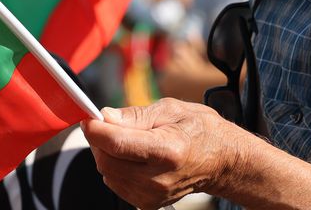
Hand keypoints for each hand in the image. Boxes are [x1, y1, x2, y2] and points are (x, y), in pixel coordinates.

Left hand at [82, 98, 239, 207]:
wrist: (223, 161)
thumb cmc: (199, 130)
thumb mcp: (171, 110)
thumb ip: (135, 115)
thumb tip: (105, 117)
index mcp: (167, 151)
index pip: (117, 144)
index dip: (96, 129)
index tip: (88, 117)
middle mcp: (159, 179)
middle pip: (107, 161)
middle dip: (99, 140)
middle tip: (107, 124)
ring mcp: (153, 195)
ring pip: (108, 174)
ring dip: (107, 154)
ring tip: (126, 140)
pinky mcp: (148, 204)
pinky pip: (116, 183)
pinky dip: (116, 167)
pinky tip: (131, 156)